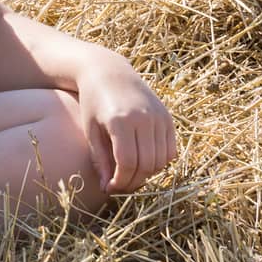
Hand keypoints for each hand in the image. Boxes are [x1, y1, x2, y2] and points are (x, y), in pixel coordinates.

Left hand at [74, 52, 177, 194]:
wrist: (109, 72)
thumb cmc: (93, 102)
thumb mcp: (91, 130)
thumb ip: (100, 159)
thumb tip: (108, 188)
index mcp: (121, 120)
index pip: (127, 162)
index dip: (121, 181)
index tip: (111, 187)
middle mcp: (143, 118)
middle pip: (146, 164)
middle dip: (134, 181)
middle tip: (120, 185)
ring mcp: (158, 116)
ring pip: (161, 161)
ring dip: (147, 173)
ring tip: (130, 173)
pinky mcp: (167, 117)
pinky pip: (171, 150)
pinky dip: (160, 162)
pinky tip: (143, 160)